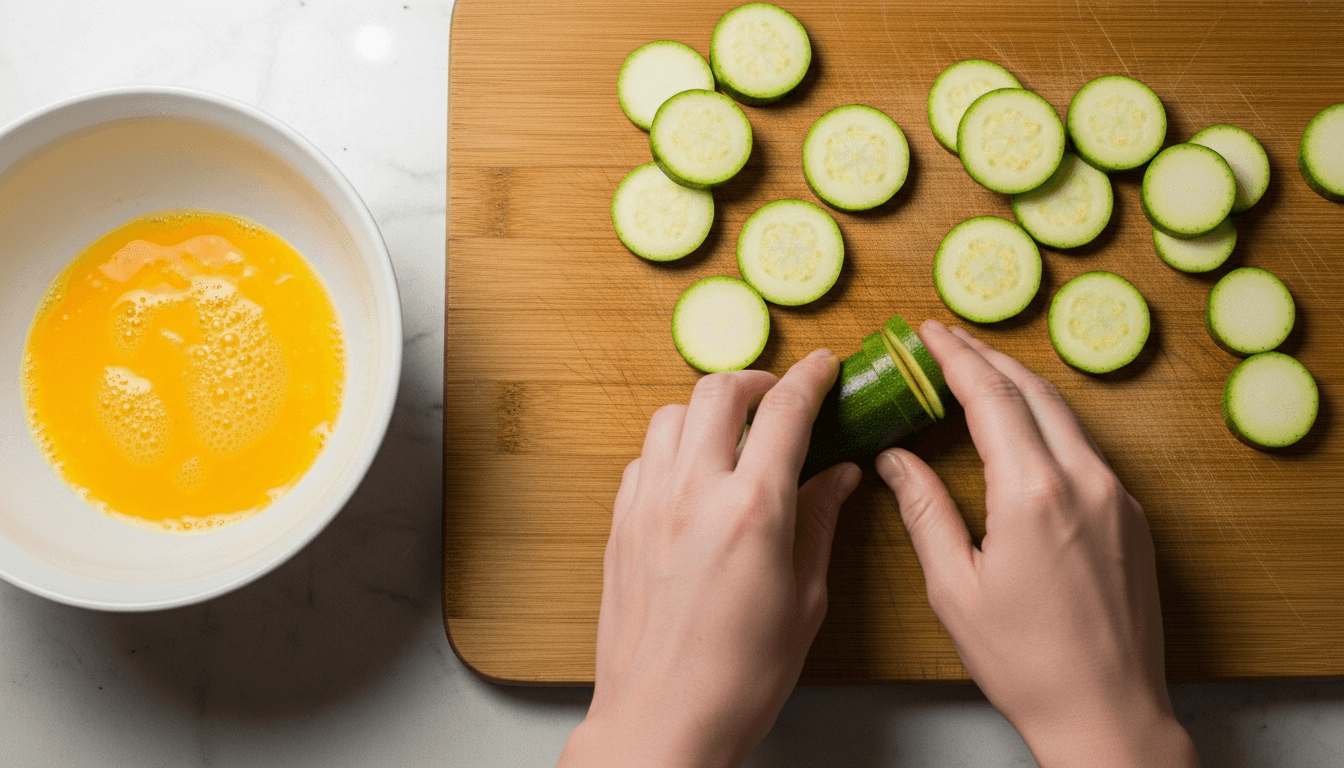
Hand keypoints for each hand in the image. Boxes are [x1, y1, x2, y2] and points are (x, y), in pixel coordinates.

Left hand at [557, 349, 861, 767]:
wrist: (660, 720)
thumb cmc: (739, 677)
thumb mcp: (803, 601)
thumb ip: (818, 524)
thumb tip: (838, 477)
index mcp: (753, 510)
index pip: (785, 412)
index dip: (811, 378)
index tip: (825, 367)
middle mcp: (693, 493)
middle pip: (718, 391)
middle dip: (756, 380)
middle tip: (779, 397)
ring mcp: (648, 505)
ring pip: (671, 415)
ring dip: (707, 410)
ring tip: (733, 434)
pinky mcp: (619, 524)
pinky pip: (643, 458)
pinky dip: (671, 449)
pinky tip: (692, 477)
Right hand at [876, 320, 1197, 767]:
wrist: (1107, 712)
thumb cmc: (1026, 662)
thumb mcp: (954, 588)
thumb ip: (924, 511)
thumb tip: (895, 460)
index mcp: (1033, 494)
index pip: (991, 397)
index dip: (956, 358)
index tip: (929, 333)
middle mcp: (1085, 482)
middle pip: (1034, 391)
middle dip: (987, 357)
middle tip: (947, 341)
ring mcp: (1117, 498)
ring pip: (1065, 416)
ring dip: (1019, 386)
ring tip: (978, 373)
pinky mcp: (1132, 518)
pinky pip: (1085, 448)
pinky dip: (1047, 422)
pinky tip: (1022, 430)